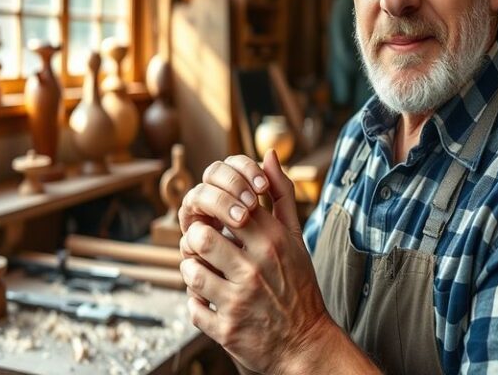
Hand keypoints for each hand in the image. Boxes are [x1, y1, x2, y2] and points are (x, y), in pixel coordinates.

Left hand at [179, 150, 331, 373]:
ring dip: (191, 269)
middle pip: (202, 237)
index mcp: (272, 242)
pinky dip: (196, 302)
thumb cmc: (299, 285)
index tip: (218, 220)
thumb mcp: (295, 238)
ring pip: (191, 271)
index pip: (229, 208)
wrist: (306, 343)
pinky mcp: (226, 329)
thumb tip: (268, 155)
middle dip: (196, 239)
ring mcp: (240, 300)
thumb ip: (281, 195)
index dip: (216, 211)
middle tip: (203, 244)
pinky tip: (209, 299)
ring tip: (202, 269)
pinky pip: (192, 307)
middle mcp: (256, 268)